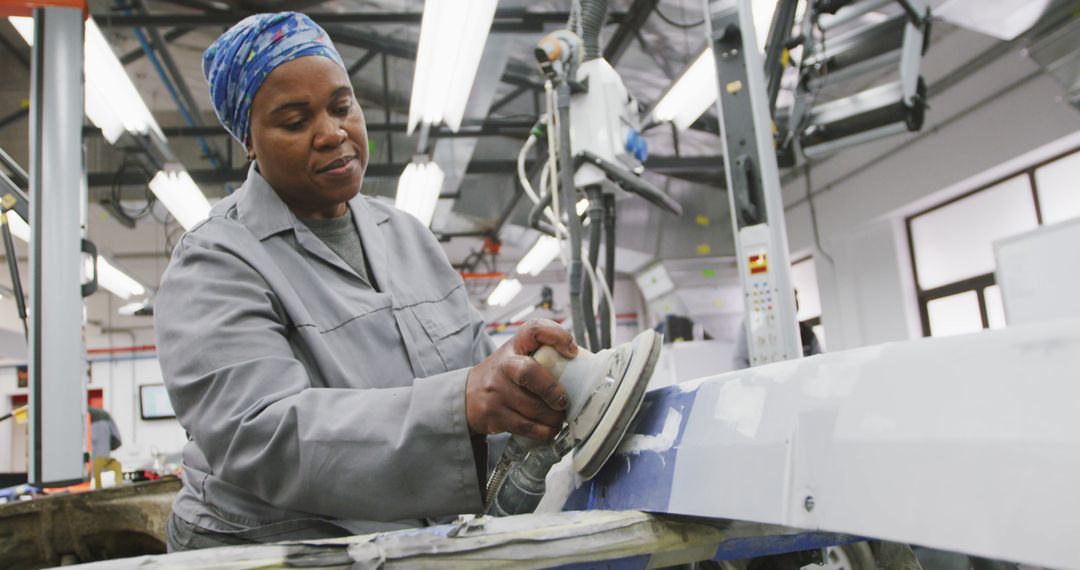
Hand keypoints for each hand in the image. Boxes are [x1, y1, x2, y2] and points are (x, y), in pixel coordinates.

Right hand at [465, 319, 577, 440]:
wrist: (467, 396)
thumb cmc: (503, 375)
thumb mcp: (517, 357)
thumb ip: (542, 358)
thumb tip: (581, 369)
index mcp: (515, 346)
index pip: (534, 329)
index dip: (557, 336)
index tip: (572, 351)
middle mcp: (503, 365)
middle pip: (529, 373)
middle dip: (552, 390)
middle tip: (563, 400)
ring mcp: (496, 391)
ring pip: (532, 407)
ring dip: (553, 417)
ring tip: (558, 418)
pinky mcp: (494, 414)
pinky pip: (526, 426)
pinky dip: (544, 431)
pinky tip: (549, 429)